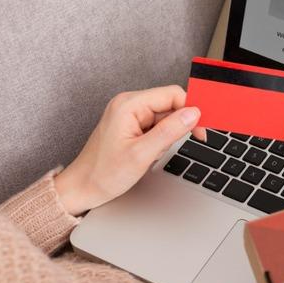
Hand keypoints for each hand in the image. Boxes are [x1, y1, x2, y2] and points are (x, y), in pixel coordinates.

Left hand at [54, 86, 206, 215]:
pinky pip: (156, 125)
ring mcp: (129, 114)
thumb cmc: (103, 173)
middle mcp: (128, 104)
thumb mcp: (142, 154)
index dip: (191, 109)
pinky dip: (161, 139)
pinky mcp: (131, 125)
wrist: (83, 188)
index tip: (201, 128)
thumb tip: (193, 114)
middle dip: (181, 124)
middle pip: (170, 103)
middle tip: (187, 143)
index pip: (172, 94)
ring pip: (165, 116)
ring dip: (169, 134)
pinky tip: (151, 152)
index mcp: (128, 105)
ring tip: (155, 153)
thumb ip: (169, 131)